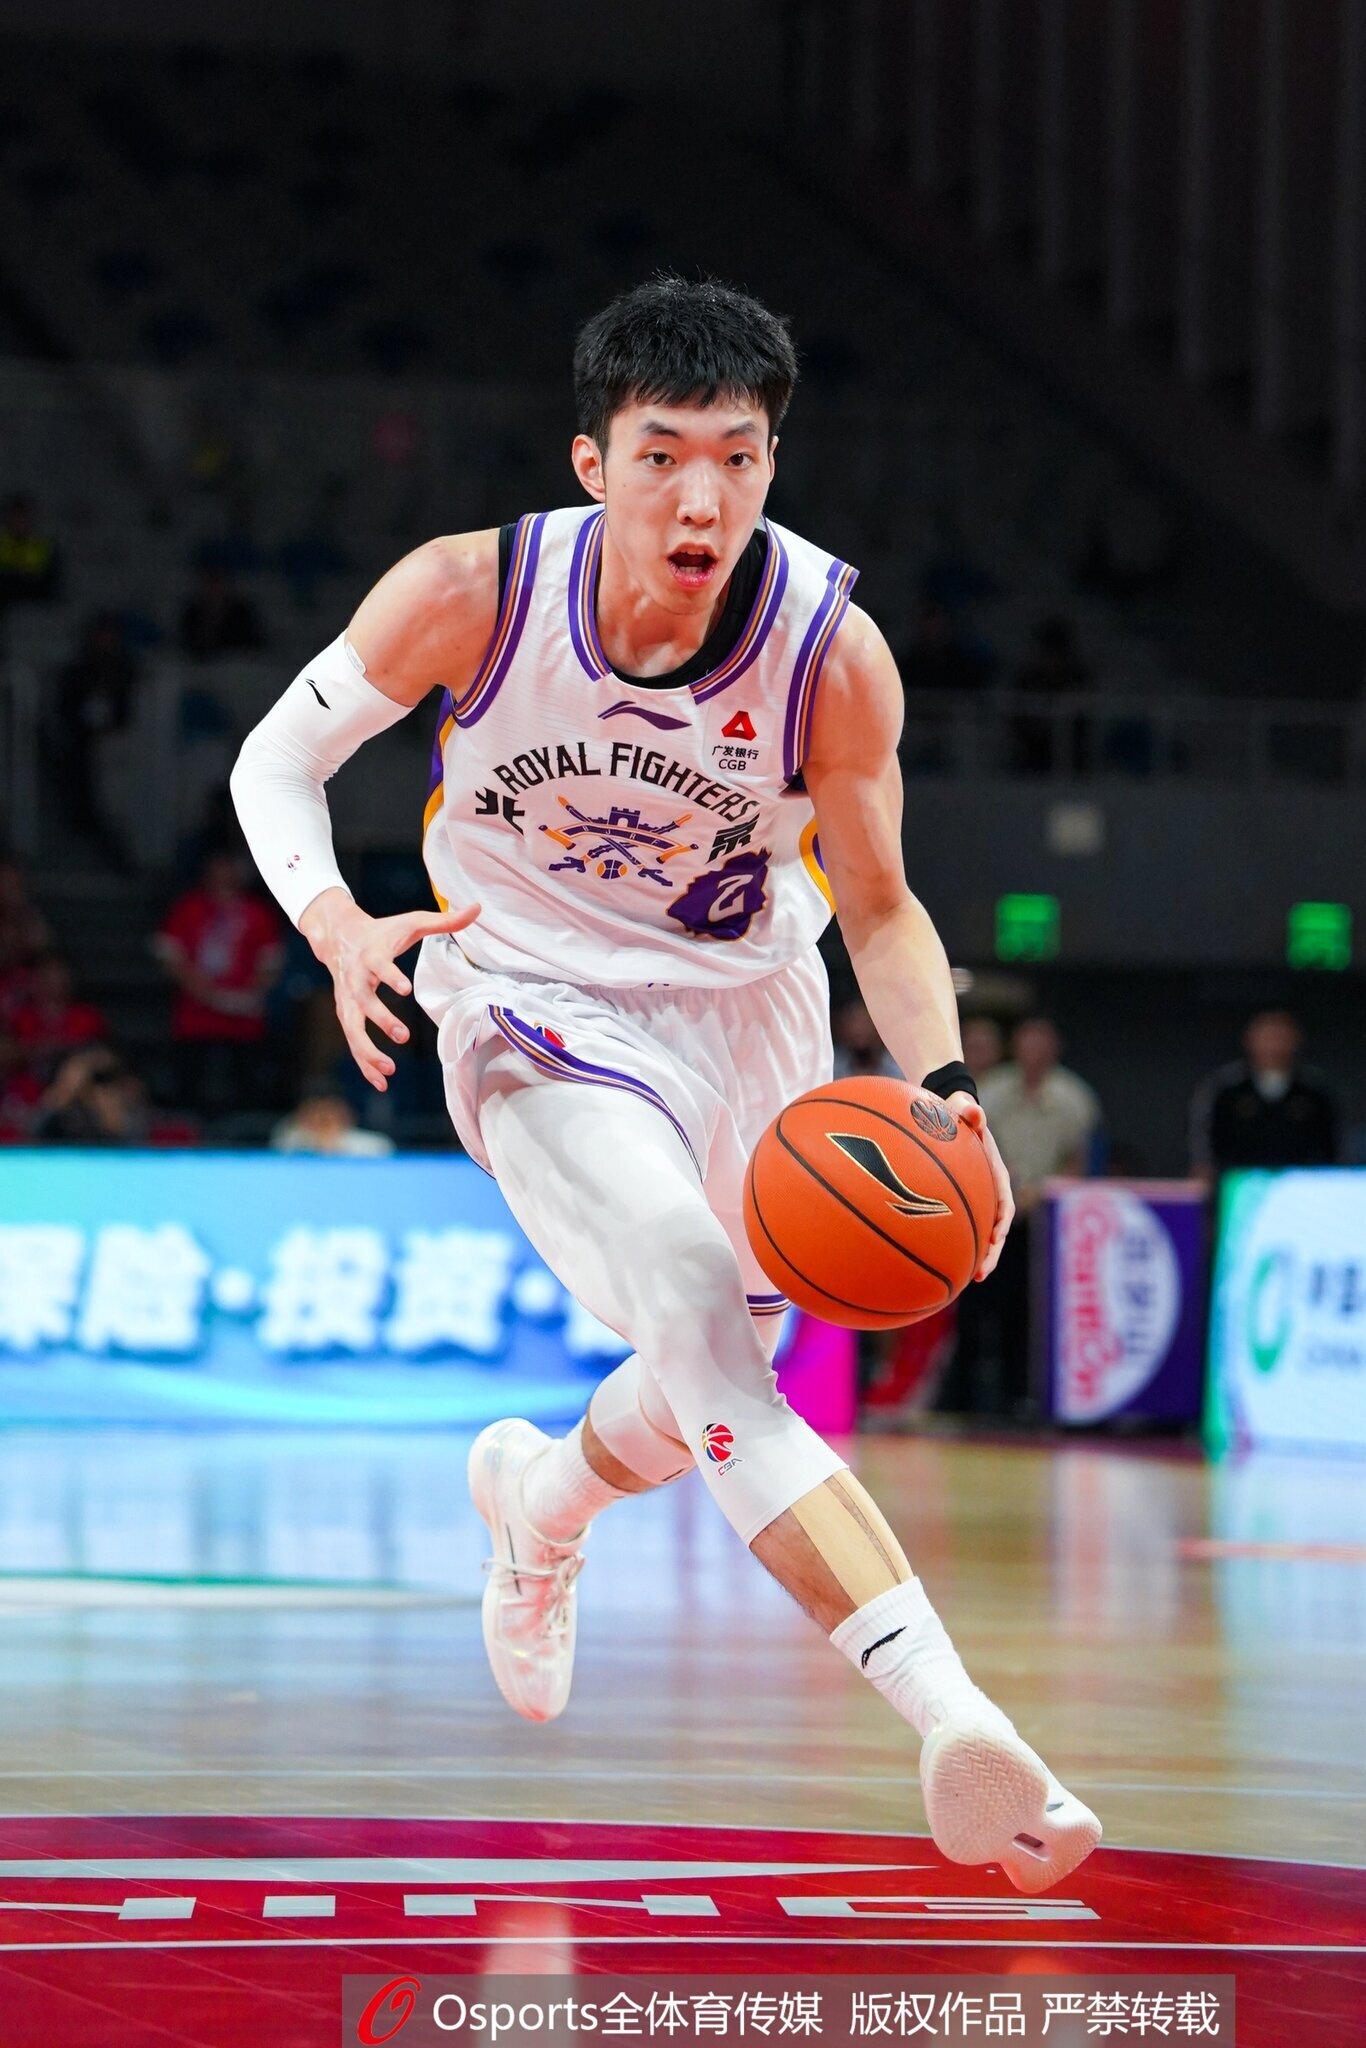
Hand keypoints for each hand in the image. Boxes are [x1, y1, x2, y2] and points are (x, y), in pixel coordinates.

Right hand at [300, 888, 479, 1091]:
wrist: (338, 935)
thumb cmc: (382, 931)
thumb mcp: (411, 922)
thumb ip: (444, 921)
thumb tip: (477, 908)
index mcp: (371, 955)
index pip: (379, 965)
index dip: (390, 975)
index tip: (405, 988)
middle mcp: (356, 979)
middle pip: (363, 1002)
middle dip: (381, 1020)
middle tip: (404, 1036)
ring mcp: (347, 999)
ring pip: (352, 1029)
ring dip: (368, 1051)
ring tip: (390, 1070)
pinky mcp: (346, 1013)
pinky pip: (353, 1041)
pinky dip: (364, 1062)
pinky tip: (381, 1082)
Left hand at [944, 1090, 1013, 1280]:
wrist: (944, 1112)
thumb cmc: (953, 1110)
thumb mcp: (961, 1107)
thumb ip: (968, 1110)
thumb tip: (974, 1111)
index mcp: (994, 1173)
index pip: (1003, 1202)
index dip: (1001, 1222)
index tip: (995, 1239)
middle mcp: (987, 1191)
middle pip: (994, 1228)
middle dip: (990, 1253)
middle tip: (979, 1274)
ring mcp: (973, 1199)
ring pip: (976, 1234)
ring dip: (974, 1257)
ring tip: (964, 1281)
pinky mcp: (956, 1203)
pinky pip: (956, 1227)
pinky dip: (950, 1246)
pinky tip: (932, 1263)